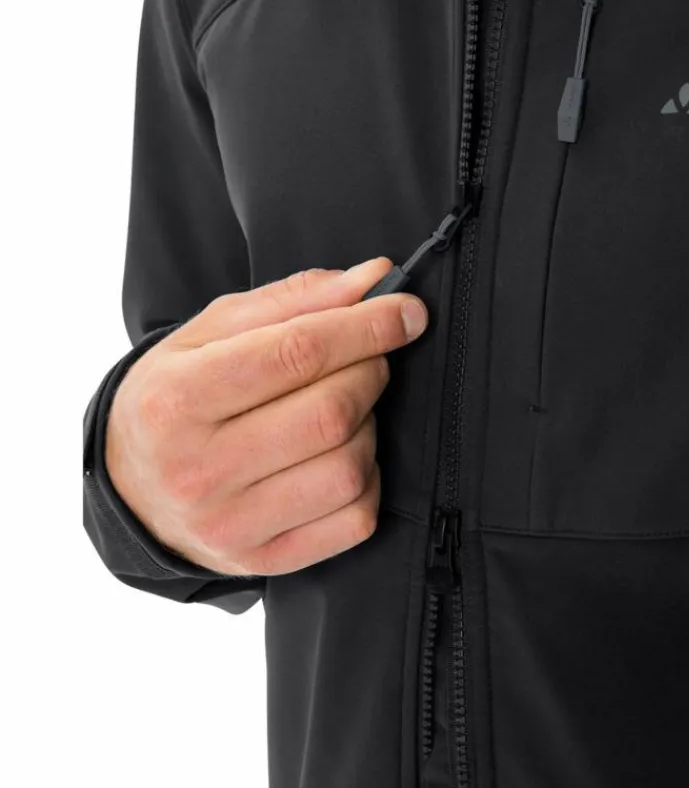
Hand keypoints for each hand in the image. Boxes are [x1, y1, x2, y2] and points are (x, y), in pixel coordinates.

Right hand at [104, 259, 426, 575]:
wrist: (131, 487)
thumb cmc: (180, 394)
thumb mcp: (214, 331)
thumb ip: (296, 299)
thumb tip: (374, 278)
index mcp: (179, 398)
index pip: (298, 353)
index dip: (367, 326)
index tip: (408, 310)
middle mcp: (199, 470)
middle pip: (331, 412)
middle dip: (370, 371)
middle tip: (367, 358)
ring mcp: (231, 524)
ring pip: (350, 467)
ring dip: (368, 426)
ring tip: (344, 409)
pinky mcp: (264, 560)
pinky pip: (357, 518)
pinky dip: (368, 479)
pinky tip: (340, 456)